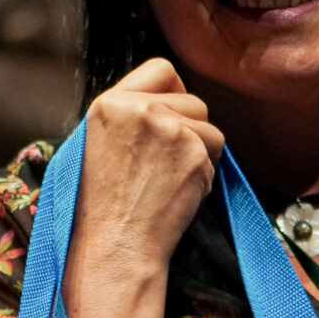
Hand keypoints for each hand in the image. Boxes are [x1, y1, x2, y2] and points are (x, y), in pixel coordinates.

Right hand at [65, 58, 224, 297]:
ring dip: (203, 155)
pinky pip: (217, 157)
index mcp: (109, 103)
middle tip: (171, 166)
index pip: (162, 70)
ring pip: (211, 129)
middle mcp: (139, 108)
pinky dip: (206, 178)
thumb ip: (132, 117)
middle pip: (194, 101)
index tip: (173, 118)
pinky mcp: (193, 153)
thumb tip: (171, 104)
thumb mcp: (101, 145)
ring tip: (172, 183)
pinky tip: (180, 196)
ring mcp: (169, 129)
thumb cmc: (107, 210)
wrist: (117, 247)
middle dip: (192, 130)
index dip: (175, 93)